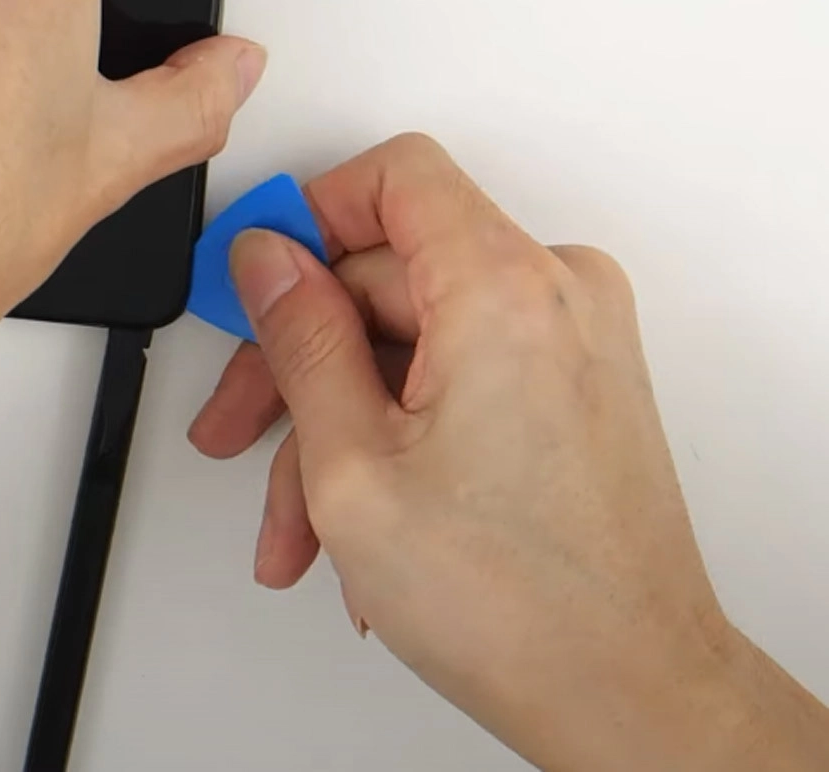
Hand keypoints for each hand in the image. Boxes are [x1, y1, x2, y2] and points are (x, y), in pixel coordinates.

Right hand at [190, 133, 827, 771]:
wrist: (634, 700)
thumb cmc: (522, 606)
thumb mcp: (353, 462)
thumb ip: (300, 337)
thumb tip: (267, 260)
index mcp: (503, 286)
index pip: (394, 175)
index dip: (309, 216)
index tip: (258, 274)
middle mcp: (554, 293)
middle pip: (386, 272)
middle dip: (300, 359)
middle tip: (241, 423)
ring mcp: (572, 340)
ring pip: (412, 337)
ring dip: (340, 419)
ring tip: (301, 519)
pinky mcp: (576, 382)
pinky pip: (458, 369)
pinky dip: (398, 427)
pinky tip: (357, 514)